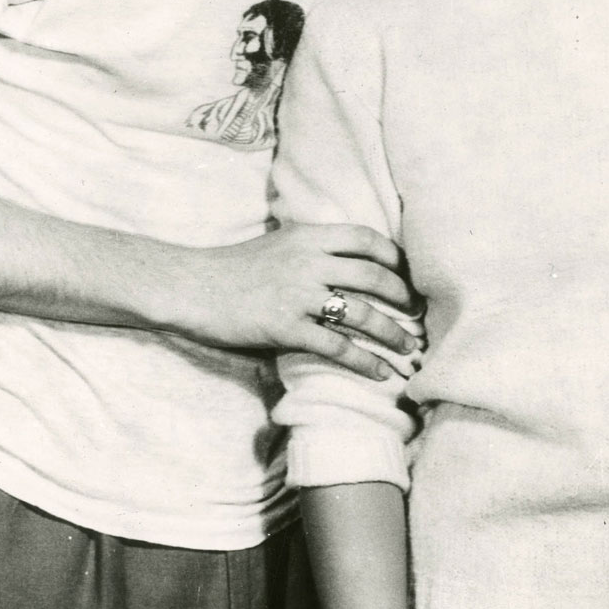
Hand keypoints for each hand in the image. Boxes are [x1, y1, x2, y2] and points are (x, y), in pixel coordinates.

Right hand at [169, 224, 420, 381]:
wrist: (189, 286)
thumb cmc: (232, 267)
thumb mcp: (277, 244)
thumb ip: (311, 248)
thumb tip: (346, 260)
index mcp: (308, 235)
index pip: (366, 238)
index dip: (394, 256)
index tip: (408, 274)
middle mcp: (309, 261)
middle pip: (374, 276)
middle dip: (403, 297)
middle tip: (418, 314)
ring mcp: (298, 294)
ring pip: (362, 314)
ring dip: (392, 334)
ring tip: (409, 348)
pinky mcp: (285, 327)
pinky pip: (336, 347)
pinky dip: (364, 362)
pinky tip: (380, 373)